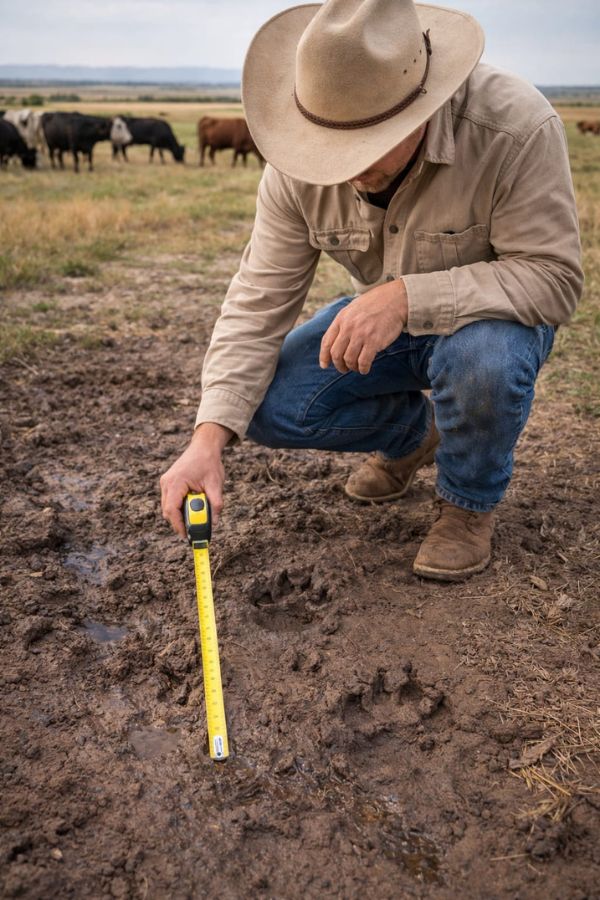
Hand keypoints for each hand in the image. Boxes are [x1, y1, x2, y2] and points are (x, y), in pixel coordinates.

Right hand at [160, 423, 232, 538]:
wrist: (204, 446)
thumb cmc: (209, 462)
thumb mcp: (215, 484)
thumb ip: (215, 504)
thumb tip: (214, 522)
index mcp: (176, 482)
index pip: (171, 510)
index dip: (178, 525)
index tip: (187, 535)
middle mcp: (167, 482)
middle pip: (168, 511)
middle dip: (179, 522)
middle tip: (193, 530)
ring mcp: (166, 482)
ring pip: (168, 506)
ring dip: (179, 514)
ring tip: (195, 517)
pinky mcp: (168, 482)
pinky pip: (170, 500)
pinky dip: (179, 507)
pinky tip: (191, 507)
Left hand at [319, 279, 407, 374]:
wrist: (395, 299)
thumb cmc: (375, 305)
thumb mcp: (353, 309)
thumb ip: (344, 323)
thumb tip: (336, 341)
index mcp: (341, 319)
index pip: (327, 342)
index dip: (324, 356)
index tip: (325, 365)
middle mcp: (348, 327)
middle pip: (336, 354)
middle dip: (339, 365)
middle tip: (344, 369)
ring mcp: (361, 334)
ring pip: (349, 359)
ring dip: (352, 367)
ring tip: (357, 367)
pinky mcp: (374, 341)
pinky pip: (363, 361)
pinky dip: (362, 368)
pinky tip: (365, 369)